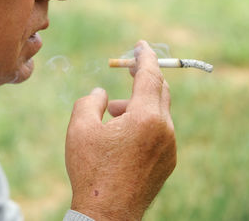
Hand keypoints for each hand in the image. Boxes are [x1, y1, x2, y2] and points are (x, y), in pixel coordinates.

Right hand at [65, 41, 175, 220]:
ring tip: (110, 115)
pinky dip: (142, 123)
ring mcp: (169, 147)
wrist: (106, 214)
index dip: (145, 56)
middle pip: (160, 90)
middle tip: (126, 71)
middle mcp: (164, 130)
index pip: (151, 75)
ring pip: (157, 112)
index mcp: (146, 117)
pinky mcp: (167, 161)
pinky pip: (158, 131)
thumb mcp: (79, 128)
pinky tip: (121, 135)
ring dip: (136, 105)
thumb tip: (101, 92)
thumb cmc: (91, 169)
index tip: (141, 44)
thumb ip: (90, 101)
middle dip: (142, 78)